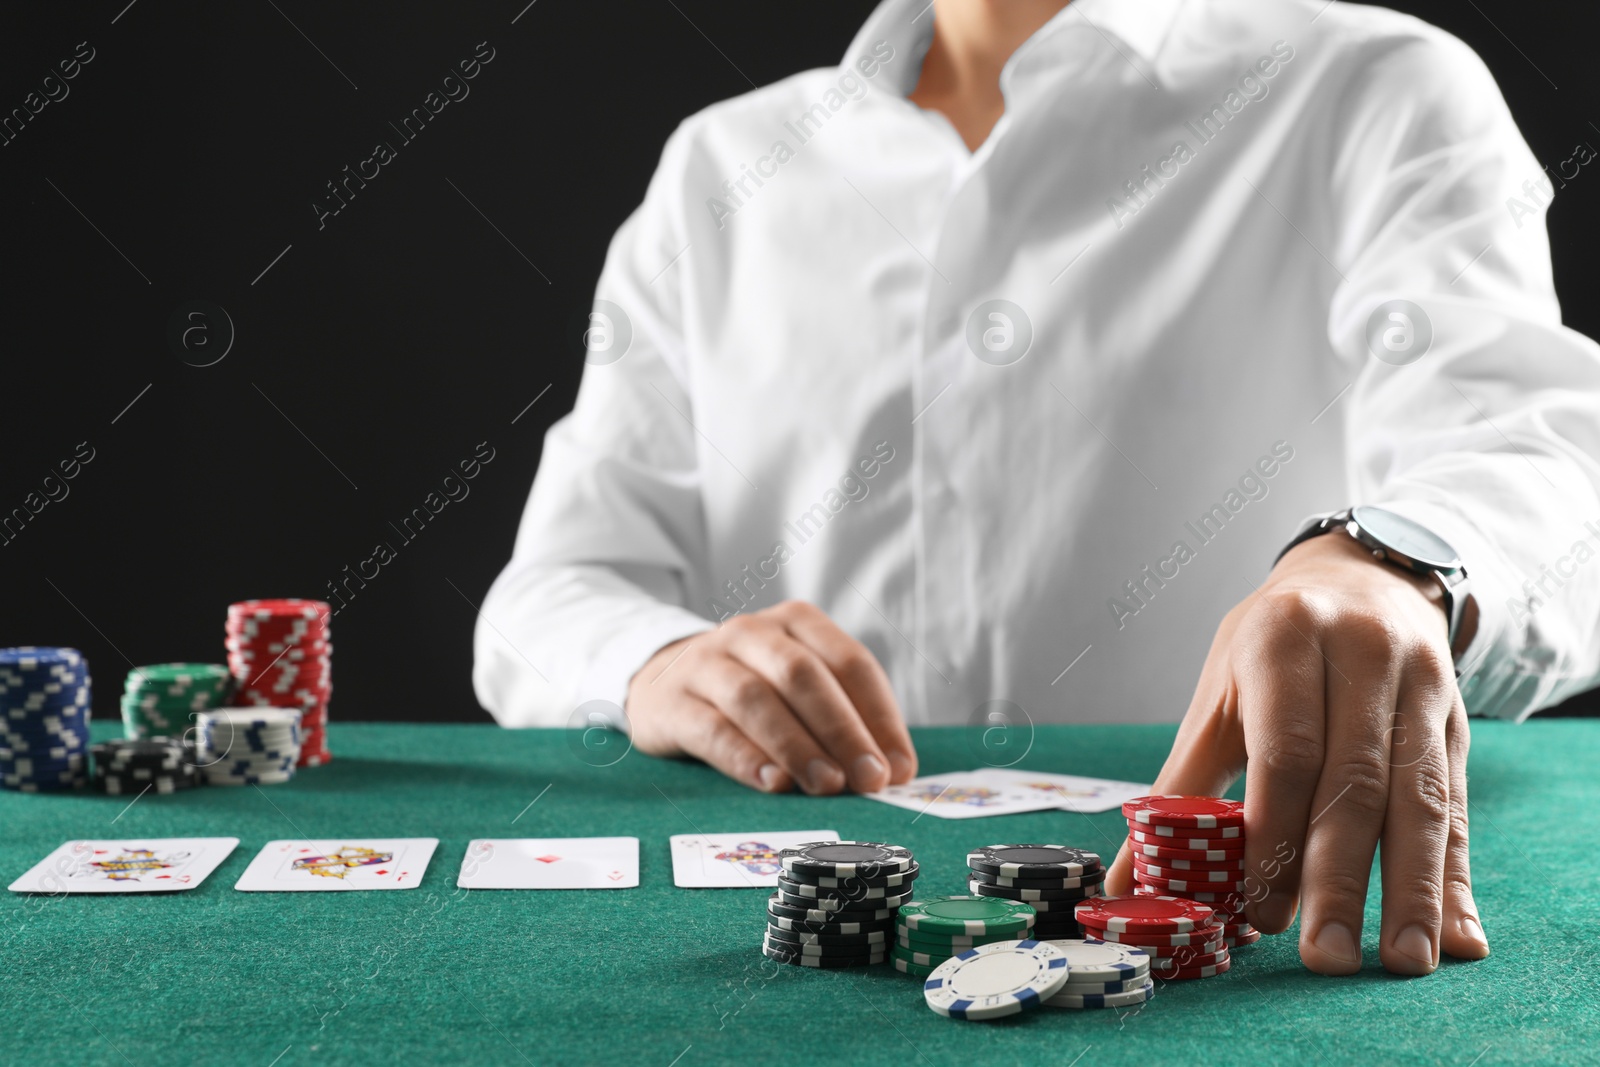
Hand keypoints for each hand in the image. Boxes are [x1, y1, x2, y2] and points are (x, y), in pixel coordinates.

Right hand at [625, 600, 917, 794]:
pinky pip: (710, 728)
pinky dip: (744, 758)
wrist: (658, 682)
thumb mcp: (794, 688)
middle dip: (843, 731)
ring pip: (755, 699)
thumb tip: (890, 772)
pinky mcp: (671, 700)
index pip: (850, 662)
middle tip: (868, 780)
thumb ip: (839, 719)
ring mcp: (706, 663)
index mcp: (795, 622)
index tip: (898, 768)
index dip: (880, 716)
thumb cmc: (749, 691)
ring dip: (797, 746)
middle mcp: (751, 633)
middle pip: (804, 676)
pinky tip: (772, 784)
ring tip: (826, 786)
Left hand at [1103, 532, 1489, 974]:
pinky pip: (1455, 806)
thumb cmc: (1271, 646)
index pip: (1287, 750)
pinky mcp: (1458, 719)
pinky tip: (1456, 932)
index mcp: (1287, 638)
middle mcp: (1363, 654)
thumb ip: (1180, 785)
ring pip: (1418, 799)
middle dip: (1338, 877)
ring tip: (1402, 961)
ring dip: (1412, 889)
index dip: (1273, 833)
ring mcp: (1422, 684)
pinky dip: (1455, 876)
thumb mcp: (1220, 694)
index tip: (1259, 908)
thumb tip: (1129, 878)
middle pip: (1355, 781)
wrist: (1360, 576)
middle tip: (1324, 955)